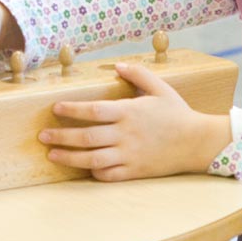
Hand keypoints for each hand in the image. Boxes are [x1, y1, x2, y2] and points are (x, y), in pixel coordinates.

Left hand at [38, 61, 230, 180]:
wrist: (199, 142)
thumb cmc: (178, 113)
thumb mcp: (160, 88)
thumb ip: (137, 74)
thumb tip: (117, 66)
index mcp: (128, 112)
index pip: (92, 111)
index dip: (71, 110)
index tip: (54, 109)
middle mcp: (126, 134)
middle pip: (86, 137)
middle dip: (61, 136)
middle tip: (42, 136)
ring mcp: (130, 155)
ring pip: (93, 158)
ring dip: (69, 157)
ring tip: (52, 155)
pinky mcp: (136, 171)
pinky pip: (110, 175)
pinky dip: (94, 172)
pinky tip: (84, 167)